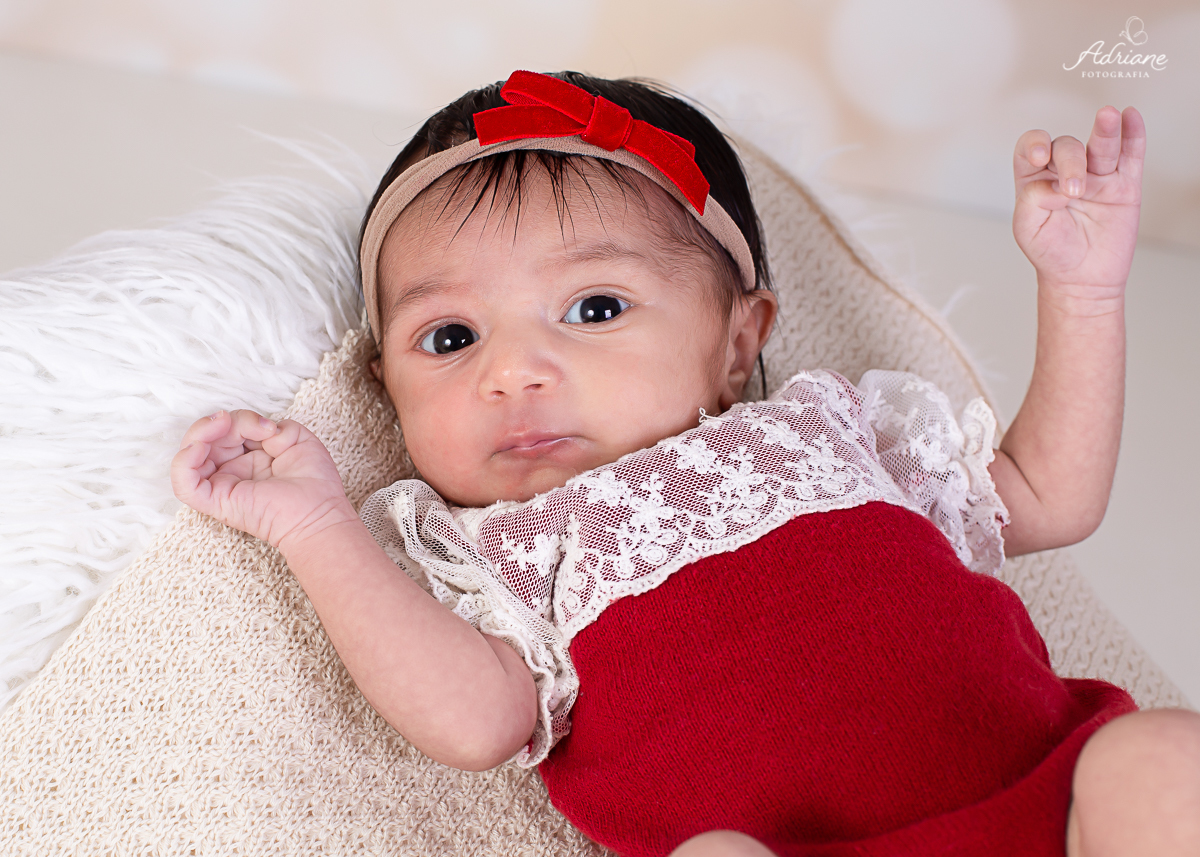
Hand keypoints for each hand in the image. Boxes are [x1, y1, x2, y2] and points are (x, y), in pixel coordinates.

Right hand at [171, 409, 356, 553]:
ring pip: (190, 455)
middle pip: (209, 438)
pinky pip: (184, 483)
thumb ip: (269, 425)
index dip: (242, 419)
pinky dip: (184, 461)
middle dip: (226, 422)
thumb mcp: (295, 437)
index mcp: (250, 458)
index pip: (229, 430)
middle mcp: (233, 471)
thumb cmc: (315, 483)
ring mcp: (222, 486)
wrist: (320, 513)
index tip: (269, 427)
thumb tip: (252, 427)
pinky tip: (199, 447)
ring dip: (200, 432)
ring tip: (222, 424)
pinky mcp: (215, 502)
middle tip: (253, 426)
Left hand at [1012, 106, 1144, 302]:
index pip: (1032, 147)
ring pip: (1101, 145)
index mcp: (1036, 179)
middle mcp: (1065, 173)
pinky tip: (1130, 117)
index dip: (1035, 144)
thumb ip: (1032, 199)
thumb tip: (1055, 184)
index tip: (1040, 157)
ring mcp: (1096, 177)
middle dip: (1070, 163)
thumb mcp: (1027, 229)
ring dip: (1104, 130)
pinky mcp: (1123, 185)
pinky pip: (1130, 155)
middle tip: (1074, 191)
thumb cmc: (1051, 253)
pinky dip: (1132, 134)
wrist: (1082, 279)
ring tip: (1107, 116)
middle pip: (1067, 148)